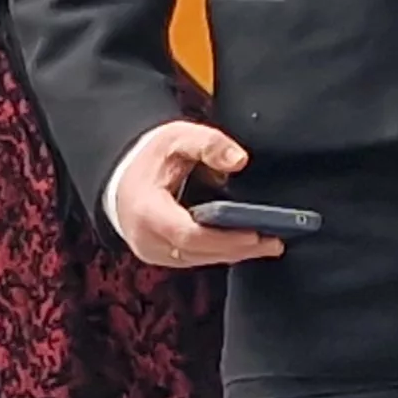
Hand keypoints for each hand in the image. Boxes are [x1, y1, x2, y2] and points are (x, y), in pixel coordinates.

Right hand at [105, 120, 285, 268]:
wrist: (123, 176)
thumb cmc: (151, 157)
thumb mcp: (176, 137)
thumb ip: (208, 144)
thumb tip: (239, 161)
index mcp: (146, 209)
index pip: (188, 234)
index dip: (223, 237)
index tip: (254, 232)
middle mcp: (146, 238)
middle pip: (198, 252)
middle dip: (238, 248)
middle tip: (274, 241)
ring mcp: (153, 252)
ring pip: (200, 260)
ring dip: (234, 253)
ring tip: (269, 244)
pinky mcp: (163, 257)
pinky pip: (196, 259)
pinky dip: (222, 253)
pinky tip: (247, 246)